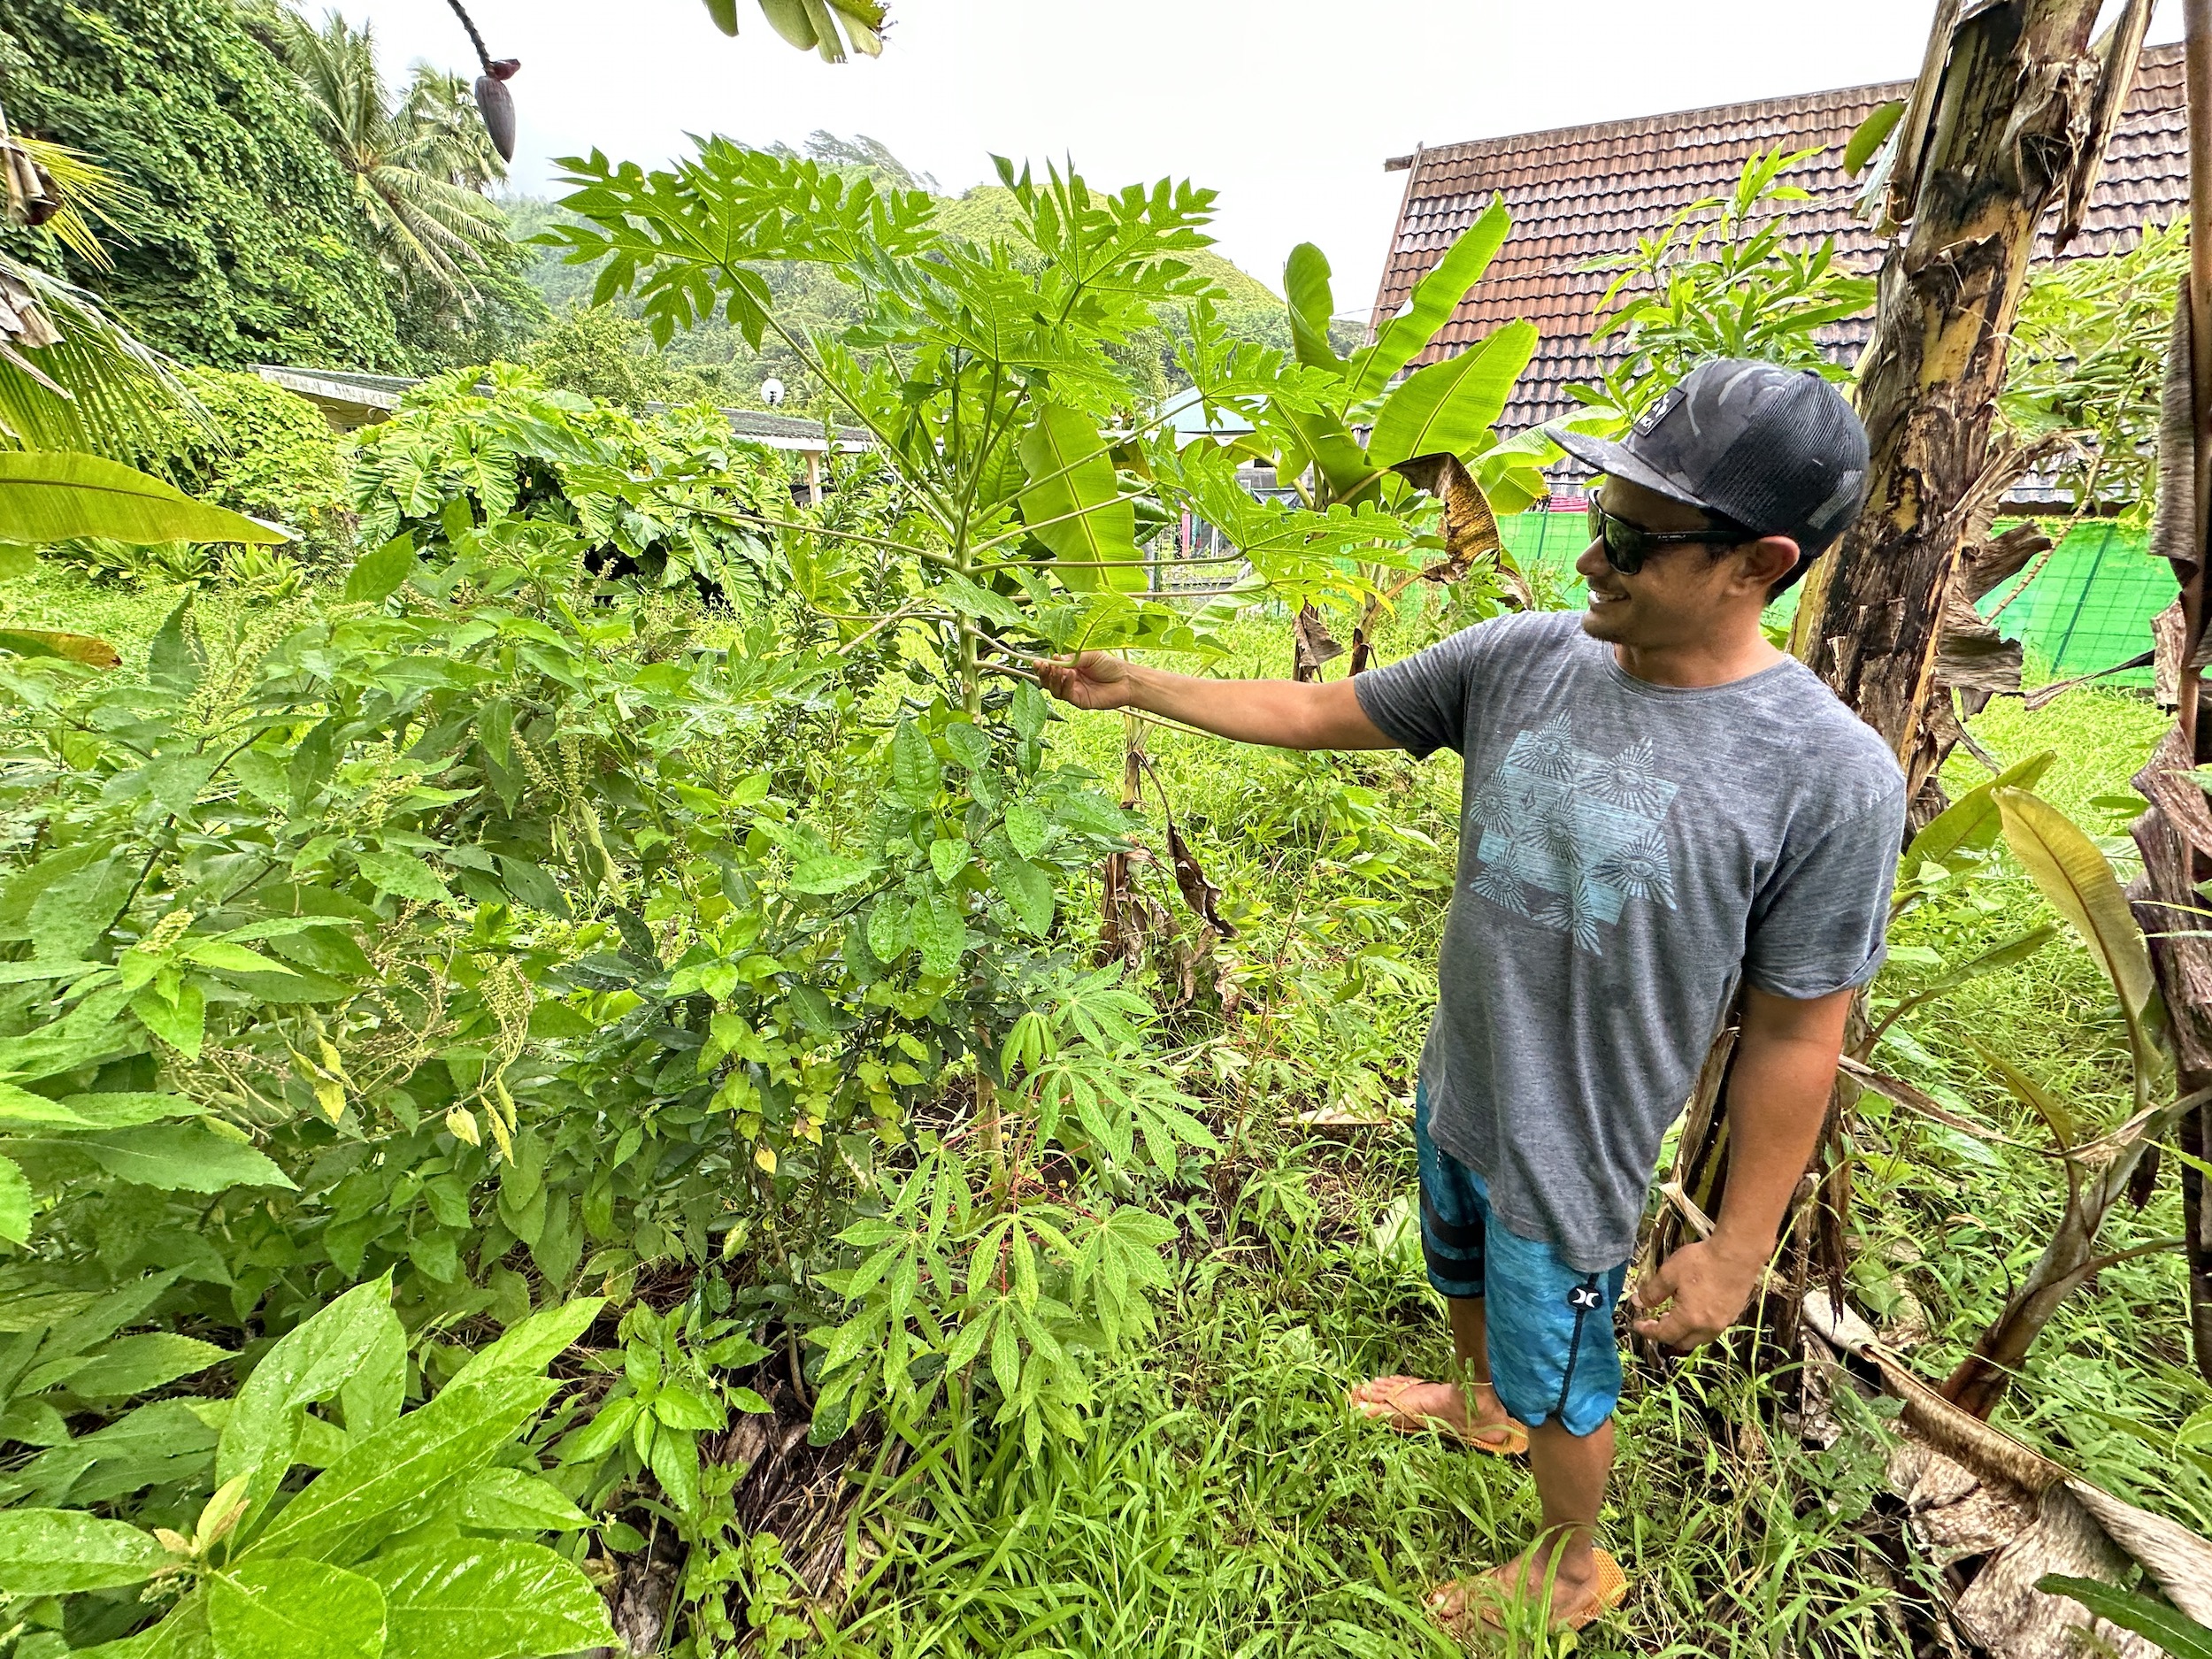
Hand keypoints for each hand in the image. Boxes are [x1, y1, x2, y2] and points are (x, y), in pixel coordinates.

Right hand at [1035, 650, 1136, 710]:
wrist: (1126, 680)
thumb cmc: (1110, 666)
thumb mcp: (1090, 656)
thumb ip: (1072, 658)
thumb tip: (1055, 659)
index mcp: (1070, 668)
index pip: (1051, 669)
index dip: (1043, 666)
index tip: (1038, 661)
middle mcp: (1069, 681)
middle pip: (1048, 681)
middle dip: (1043, 674)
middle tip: (1043, 666)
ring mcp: (1074, 692)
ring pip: (1054, 690)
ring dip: (1053, 679)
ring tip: (1057, 669)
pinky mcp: (1079, 701)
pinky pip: (1067, 695)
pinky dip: (1066, 684)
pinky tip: (1071, 675)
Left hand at [1628, 1235, 1768, 1350]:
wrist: (1738, 1253)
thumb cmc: (1702, 1261)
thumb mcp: (1669, 1273)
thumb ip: (1652, 1291)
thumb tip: (1638, 1303)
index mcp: (1689, 1319)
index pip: (1664, 1334)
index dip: (1648, 1331)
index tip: (1637, 1325)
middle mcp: (1708, 1327)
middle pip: (1682, 1342)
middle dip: (1665, 1335)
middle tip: (1654, 1321)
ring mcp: (1724, 1322)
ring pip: (1698, 1338)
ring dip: (1683, 1333)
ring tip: (1671, 1316)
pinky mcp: (1733, 1314)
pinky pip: (1711, 1330)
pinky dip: (1697, 1327)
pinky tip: (1692, 1311)